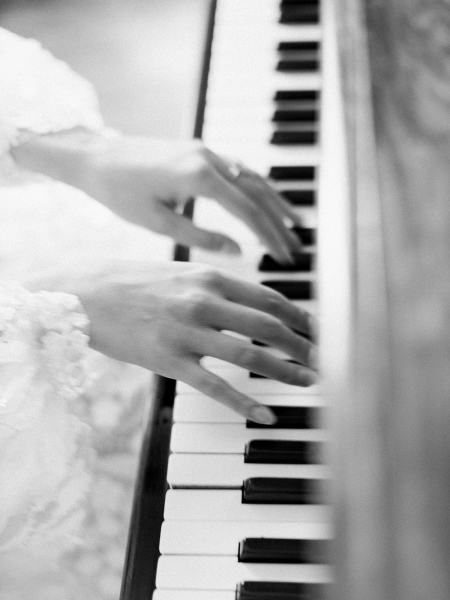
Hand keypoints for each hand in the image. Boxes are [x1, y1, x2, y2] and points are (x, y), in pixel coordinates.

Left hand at [13, 132, 302, 263]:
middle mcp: (209, 158)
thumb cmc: (120, 193)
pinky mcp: (200, 151)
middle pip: (257, 193)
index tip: (285, 257)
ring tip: (296, 224)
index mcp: (199, 177)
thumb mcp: (158, 222)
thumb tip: (239, 249)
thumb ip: (200, 236)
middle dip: (280, 222)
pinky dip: (257, 187)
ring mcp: (206, 150)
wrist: (95, 156)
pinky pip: (238, 169)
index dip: (269, 236)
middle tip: (298, 247)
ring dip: (276, 201)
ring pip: (252, 177)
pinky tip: (266, 200)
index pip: (247, 211)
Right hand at [55, 260, 316, 423]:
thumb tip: (249, 300)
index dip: (298, 315)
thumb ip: (215, 283)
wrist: (83, 293)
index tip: (316, 329)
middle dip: (303, 344)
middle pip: (269, 325)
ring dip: (286, 370)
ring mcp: (187, 332)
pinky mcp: (169, 360)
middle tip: (323, 359)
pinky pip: (215, 387)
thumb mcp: (179, 271)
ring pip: (250, 355)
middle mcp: (204, 301)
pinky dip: (245, 403)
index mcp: (209, 276)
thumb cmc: (132, 281)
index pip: (268, 297)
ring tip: (311, 382)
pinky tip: (266, 415)